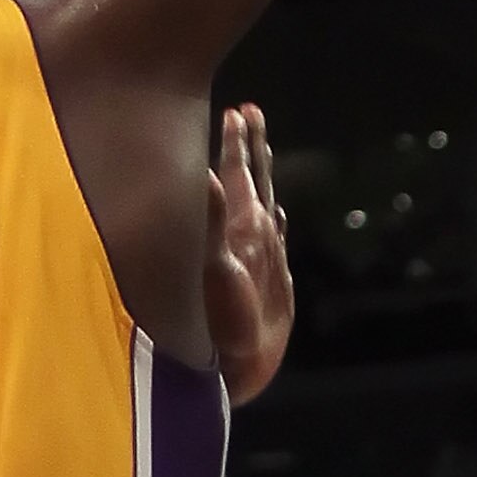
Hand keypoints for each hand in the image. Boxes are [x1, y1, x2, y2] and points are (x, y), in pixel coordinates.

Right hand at [204, 104, 292, 403]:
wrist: (254, 364)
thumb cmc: (231, 319)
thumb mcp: (215, 266)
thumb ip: (209, 219)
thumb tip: (202, 173)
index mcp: (247, 223)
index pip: (240, 172)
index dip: (235, 142)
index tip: (235, 111)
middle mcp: (262, 234)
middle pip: (259, 179)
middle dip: (252, 145)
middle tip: (251, 111)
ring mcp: (270, 254)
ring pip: (268, 201)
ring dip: (261, 175)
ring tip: (259, 150)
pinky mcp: (275, 275)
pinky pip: (274, 233)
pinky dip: (270, 213)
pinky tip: (273, 214)